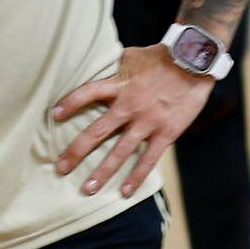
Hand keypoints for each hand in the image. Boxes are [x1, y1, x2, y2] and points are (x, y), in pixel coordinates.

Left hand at [52, 46, 213, 196]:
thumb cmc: (162, 57)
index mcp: (120, 85)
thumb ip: (115, 67)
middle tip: (60, 168)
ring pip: (120, 151)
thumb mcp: (132, 56)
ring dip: (102, 171)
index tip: (54, 115)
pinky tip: (125, 192)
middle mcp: (129, 106)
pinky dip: (137, 176)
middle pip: (97, 131)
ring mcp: (148, 122)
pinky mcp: (166, 133)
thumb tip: (98, 66)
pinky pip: (148, 159)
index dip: (70, 104)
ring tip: (87, 189)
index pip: (88, 93)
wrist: (195, 61)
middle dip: (77, 151)